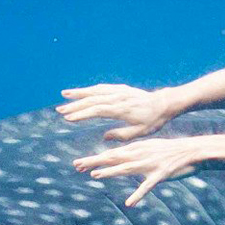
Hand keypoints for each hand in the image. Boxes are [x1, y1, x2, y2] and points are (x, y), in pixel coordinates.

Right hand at [57, 84, 179, 140]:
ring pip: (95, 91)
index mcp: (121, 109)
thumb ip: (121, 135)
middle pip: (92, 100)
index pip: (97, 110)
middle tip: (59, 110)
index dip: (81, 114)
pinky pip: (102, 87)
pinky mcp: (121, 89)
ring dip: (79, 93)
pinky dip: (90, 89)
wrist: (164, 103)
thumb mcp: (140, 132)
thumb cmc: (153, 120)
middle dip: (74, 104)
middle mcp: (118, 98)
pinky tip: (82, 92)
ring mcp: (119, 91)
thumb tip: (104, 136)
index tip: (68, 118)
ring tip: (64, 94)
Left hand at [73, 137, 210, 206]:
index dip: (94, 159)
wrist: (193, 150)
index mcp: (137, 149)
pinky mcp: (160, 174)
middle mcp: (140, 155)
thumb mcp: (150, 147)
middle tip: (77, 165)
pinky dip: (138, 194)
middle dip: (94, 162)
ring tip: (95, 175)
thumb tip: (122, 155)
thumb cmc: (172, 151)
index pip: (111, 154)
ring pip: (126, 169)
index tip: (78, 164)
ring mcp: (149, 164)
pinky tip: (129, 203)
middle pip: (113, 158)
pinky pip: (147, 186)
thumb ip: (135, 152)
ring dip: (110, 172)